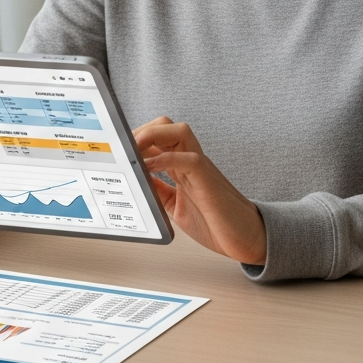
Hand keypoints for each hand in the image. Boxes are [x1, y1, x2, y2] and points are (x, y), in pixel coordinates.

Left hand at [134, 117, 266, 265]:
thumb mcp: (175, 206)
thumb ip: (158, 190)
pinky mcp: (208, 179)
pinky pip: (188, 158)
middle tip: (122, 148)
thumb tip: (135, 180)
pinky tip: (149, 168)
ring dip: (152, 136)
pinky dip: (165, 159)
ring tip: (133, 152)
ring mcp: (200, 167)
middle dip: (141, 130)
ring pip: (179, 131)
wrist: (246, 238)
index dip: (137, 136)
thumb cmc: (215, 222)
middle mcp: (191, 160)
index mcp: (182, 166)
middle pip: (166, 125)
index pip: (158, 136)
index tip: (117, 146)